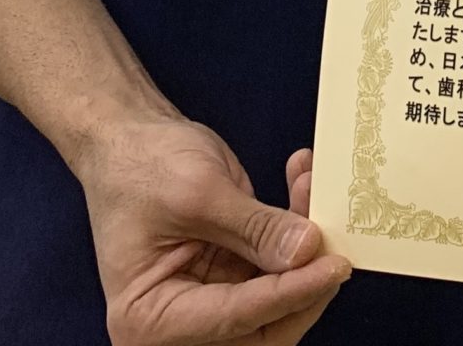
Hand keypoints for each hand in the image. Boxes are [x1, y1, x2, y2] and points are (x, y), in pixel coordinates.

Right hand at [78, 116, 348, 344]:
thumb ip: (255, 227)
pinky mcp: (231, 273)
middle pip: (262, 324)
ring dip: (305, 246)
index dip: (289, 294)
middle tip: (335, 240)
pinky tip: (302, 181)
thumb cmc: (140, 165)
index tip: (333, 267)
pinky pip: (276, 264)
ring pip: (278, 294)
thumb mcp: (198, 192)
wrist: (127, 137)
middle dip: (303, 280)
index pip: (235, 317)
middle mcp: (178, 321)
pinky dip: (295, 226)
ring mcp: (208, 298)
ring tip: (312, 186)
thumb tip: (308, 251)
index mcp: (150, 318)